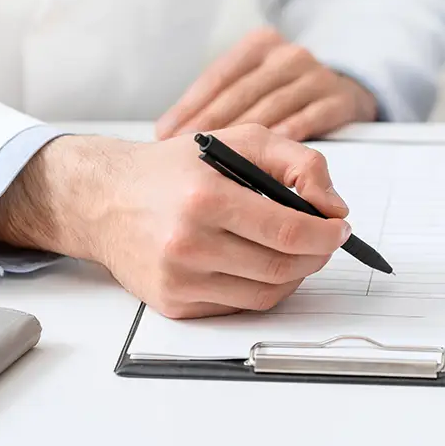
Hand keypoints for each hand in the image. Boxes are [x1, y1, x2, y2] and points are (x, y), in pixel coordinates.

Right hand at [0, 125, 351, 318]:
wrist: (104, 199)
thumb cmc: (173, 168)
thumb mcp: (238, 139)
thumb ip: (298, 162)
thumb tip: (334, 207)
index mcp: (206, 198)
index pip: (288, 231)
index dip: (326, 235)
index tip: (340, 228)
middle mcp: (189, 243)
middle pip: (281, 268)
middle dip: (317, 256)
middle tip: (325, 241)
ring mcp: (179, 279)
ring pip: (266, 294)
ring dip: (294, 275)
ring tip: (295, 251)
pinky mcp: (174, 304)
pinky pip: (239, 306)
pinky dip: (262, 288)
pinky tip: (259, 263)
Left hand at [156, 27, 378, 141]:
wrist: (344, 90)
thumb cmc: (286, 93)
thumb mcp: (253, 84)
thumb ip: (219, 101)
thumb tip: (168, 132)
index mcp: (259, 46)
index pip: (219, 75)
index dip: (192, 104)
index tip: (168, 131)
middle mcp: (287, 56)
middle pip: (243, 92)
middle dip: (212, 125)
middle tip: (188, 153)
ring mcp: (316, 76)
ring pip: (274, 106)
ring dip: (246, 139)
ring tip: (222, 165)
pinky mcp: (339, 100)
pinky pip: (310, 119)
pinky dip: (287, 137)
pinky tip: (269, 158)